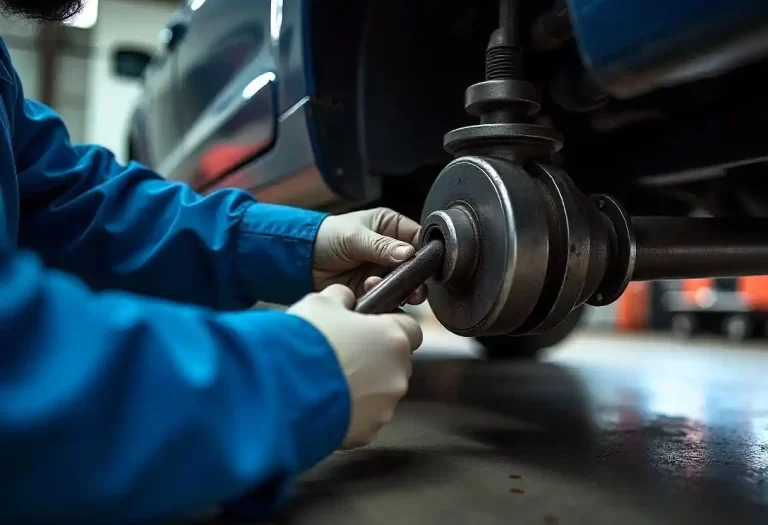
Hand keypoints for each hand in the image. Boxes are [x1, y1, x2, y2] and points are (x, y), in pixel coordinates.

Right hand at [287, 284, 422, 447]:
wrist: (281, 390)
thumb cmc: (305, 342)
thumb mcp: (320, 302)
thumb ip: (341, 297)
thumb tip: (345, 298)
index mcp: (393, 338)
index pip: (411, 329)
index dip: (390, 328)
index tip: (370, 330)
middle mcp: (397, 373)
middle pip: (395, 363)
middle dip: (375, 360)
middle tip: (343, 355)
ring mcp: (385, 406)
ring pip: (380, 393)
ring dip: (362, 388)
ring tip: (327, 382)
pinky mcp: (368, 432)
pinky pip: (364, 418)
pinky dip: (349, 412)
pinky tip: (324, 403)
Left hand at [313, 208, 426, 304]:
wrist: (300, 260)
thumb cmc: (326, 236)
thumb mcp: (354, 236)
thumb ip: (382, 246)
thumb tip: (409, 253)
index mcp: (390, 227)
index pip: (418, 239)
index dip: (425, 252)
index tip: (426, 265)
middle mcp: (390, 250)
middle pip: (414, 267)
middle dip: (414, 278)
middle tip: (413, 288)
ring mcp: (382, 271)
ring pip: (403, 285)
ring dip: (397, 290)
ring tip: (381, 286)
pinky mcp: (372, 290)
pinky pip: (387, 298)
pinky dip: (384, 301)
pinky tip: (372, 296)